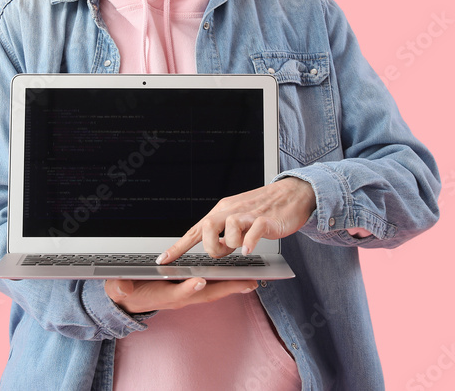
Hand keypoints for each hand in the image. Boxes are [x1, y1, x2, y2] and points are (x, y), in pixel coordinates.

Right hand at [105, 277, 256, 314]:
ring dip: (232, 287)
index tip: (199, 281)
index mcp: (164, 296)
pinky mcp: (192, 290)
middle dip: (227, 288)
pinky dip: (227, 284)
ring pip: (214, 291)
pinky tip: (238, 278)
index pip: (178, 293)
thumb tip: (123, 288)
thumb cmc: (128, 291)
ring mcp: (188, 295)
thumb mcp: (120, 288)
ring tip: (251, 280)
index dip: (188, 288)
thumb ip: (122, 287)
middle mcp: (181, 297)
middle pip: (206, 293)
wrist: (130, 299)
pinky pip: (212, 288)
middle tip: (247, 283)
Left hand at [159, 177, 315, 261]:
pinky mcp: (265, 220)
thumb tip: (213, 249)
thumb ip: (224, 232)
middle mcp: (231, 210)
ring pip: (229, 231)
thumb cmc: (263, 209)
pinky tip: (249, 249)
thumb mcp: (237, 217)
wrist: (290, 194)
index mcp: (222, 211)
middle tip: (224, 251)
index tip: (163, 260)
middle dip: (212, 247)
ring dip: (233, 245)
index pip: (195, 230)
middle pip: (207, 228)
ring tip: (243, 245)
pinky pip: (252, 232)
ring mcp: (248, 214)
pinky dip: (249, 243)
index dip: (178, 246)